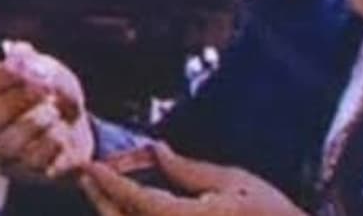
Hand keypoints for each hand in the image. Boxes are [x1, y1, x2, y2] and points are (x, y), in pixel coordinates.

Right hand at [0, 40, 94, 181]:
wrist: (75, 124)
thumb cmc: (49, 93)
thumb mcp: (44, 69)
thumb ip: (32, 61)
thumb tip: (18, 52)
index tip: (24, 64)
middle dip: (13, 100)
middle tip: (41, 89)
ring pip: (3, 144)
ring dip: (34, 122)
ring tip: (52, 111)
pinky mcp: (22, 172)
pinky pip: (31, 161)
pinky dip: (51, 142)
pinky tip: (60, 132)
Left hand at [79, 144, 304, 215]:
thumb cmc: (270, 214)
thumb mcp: (234, 182)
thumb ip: (189, 170)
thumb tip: (158, 152)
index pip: (136, 201)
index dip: (109, 182)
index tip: (91, 166)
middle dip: (103, 200)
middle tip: (92, 176)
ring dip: (114, 213)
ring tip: (106, 192)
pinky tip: (131, 209)